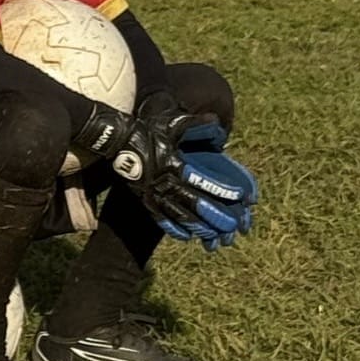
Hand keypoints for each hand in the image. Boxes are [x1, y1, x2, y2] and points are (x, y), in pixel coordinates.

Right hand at [74, 100, 250, 244]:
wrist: (117, 141)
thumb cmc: (148, 131)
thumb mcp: (173, 124)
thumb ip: (198, 126)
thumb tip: (219, 132)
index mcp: (175, 164)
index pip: (205, 181)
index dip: (224, 190)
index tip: (242, 197)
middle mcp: (165, 183)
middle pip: (195, 205)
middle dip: (216, 217)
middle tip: (234, 226)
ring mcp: (154, 195)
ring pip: (180, 217)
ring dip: (200, 228)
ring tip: (216, 236)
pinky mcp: (145, 202)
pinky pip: (162, 220)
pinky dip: (176, 230)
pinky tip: (188, 236)